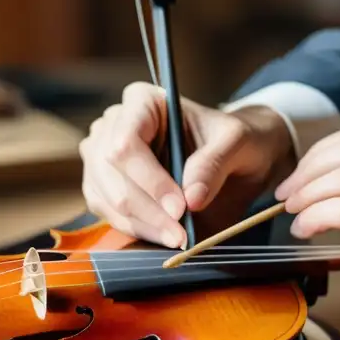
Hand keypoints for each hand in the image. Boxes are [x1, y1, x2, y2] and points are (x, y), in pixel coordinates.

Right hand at [79, 82, 294, 247]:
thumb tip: (191, 197)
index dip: (149, 178)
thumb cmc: (233, 140)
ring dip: (141, 224)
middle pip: (110, 172)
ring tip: (177, 238)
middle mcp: (113, 124)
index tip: (179, 207)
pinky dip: (136, 229)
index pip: (127, 140)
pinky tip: (164, 235)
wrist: (233, 156)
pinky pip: (108, 213)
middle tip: (180, 234)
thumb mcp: (237, 142)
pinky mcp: (104, 186)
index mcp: (142, 101)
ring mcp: (102, 156)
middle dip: (146, 209)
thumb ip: (214, 163)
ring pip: (105, 196)